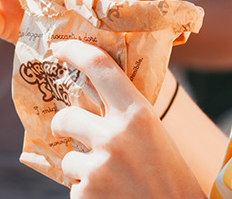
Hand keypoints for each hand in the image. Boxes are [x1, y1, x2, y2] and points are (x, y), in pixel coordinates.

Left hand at [50, 40, 205, 198]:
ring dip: (82, 169)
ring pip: (69, 158)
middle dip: (62, 125)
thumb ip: (127, 114)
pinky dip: (87, 193)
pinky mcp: (86, 194)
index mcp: (138, 115)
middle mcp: (115, 137)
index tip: (61, 47)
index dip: (76, 51)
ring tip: (111, 181)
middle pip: (66, 116)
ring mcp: (98, 167)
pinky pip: (74, 186)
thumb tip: (96, 88)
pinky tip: (111, 198)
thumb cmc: (170, 178)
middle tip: (65, 129)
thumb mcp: (155, 135)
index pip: (100, 67)